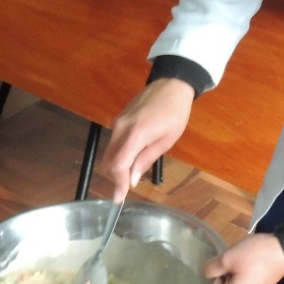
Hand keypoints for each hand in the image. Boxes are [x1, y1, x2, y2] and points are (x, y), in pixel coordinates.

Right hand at [101, 79, 194, 198]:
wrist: (171, 84)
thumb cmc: (175, 113)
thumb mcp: (166, 141)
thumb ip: (146, 160)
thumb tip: (132, 179)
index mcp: (135, 135)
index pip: (118, 165)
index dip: (118, 184)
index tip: (119, 198)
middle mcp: (120, 129)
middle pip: (108, 161)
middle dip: (116, 177)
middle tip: (127, 187)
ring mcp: (117, 123)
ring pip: (109, 152)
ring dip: (117, 166)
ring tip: (131, 174)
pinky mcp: (118, 120)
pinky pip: (113, 143)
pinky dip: (118, 155)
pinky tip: (131, 158)